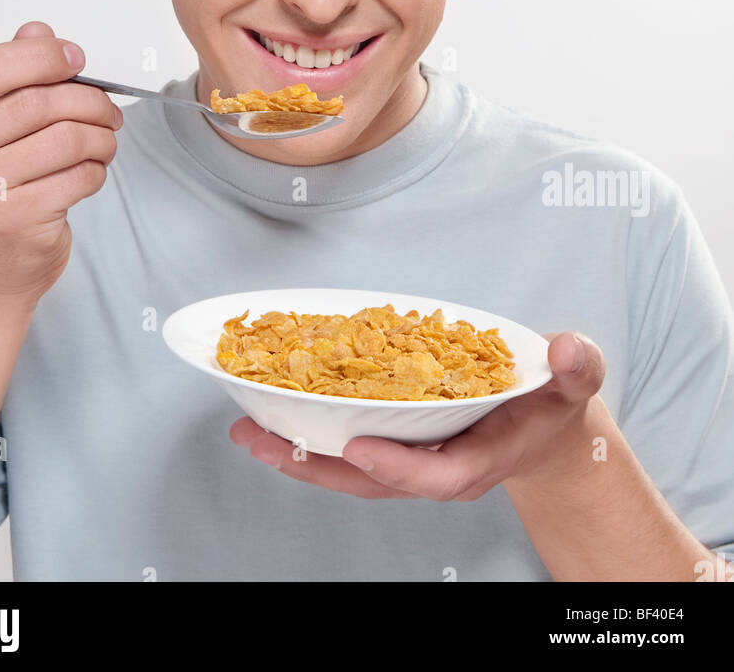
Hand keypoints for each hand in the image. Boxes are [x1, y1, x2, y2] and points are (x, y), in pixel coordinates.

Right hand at [0, 21, 122, 309]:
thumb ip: (12, 77)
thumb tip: (39, 32)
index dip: (38, 56)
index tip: (74, 58)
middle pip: (37, 102)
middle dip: (88, 100)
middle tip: (108, 110)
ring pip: (66, 138)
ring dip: (101, 136)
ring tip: (104, 141)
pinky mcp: (14, 219)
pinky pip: (78, 175)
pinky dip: (97, 169)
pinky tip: (90, 172)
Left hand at [229, 331, 605, 499]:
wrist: (545, 421)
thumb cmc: (555, 401)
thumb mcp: (576, 379)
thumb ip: (578, 367)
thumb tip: (570, 347)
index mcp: (480, 461)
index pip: (436, 475)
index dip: (397, 467)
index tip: (359, 446)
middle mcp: (438, 468)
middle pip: (372, 480)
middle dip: (317, 466)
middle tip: (261, 441)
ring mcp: (414, 459)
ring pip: (350, 469)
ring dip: (300, 453)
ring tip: (248, 432)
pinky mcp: (398, 443)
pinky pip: (348, 446)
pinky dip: (312, 435)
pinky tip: (274, 415)